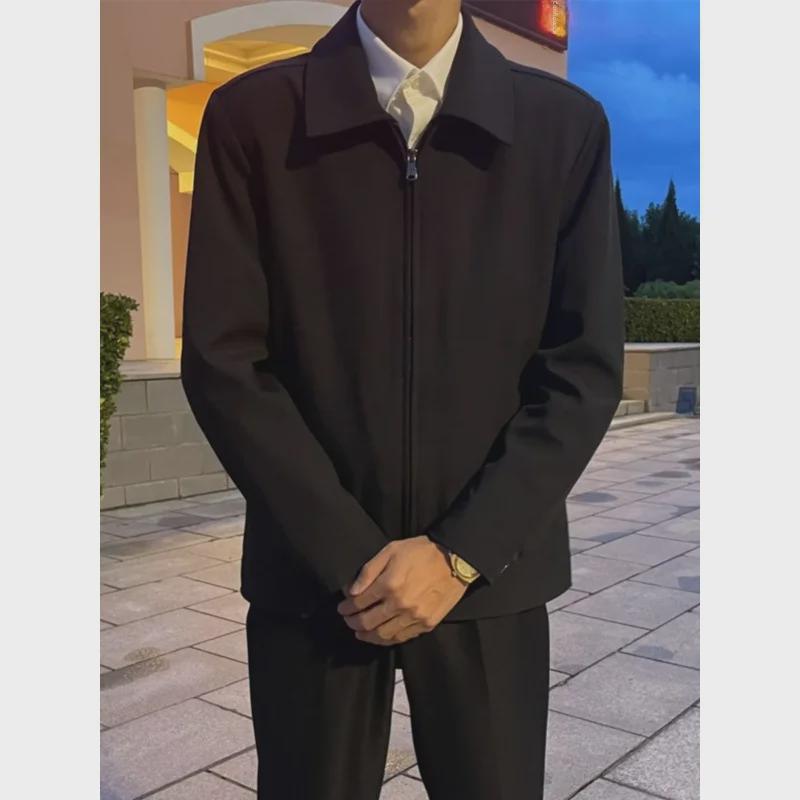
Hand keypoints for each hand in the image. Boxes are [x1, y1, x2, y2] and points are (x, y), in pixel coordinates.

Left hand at [337, 535, 467, 644]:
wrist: (455, 560)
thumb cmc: (421, 551)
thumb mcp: (391, 550)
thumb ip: (369, 571)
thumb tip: (350, 591)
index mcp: (389, 584)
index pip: (359, 603)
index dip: (346, 607)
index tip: (342, 607)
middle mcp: (400, 604)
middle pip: (367, 622)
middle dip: (352, 622)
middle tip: (347, 620)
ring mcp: (414, 617)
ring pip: (383, 634)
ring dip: (367, 635)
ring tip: (360, 632)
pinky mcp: (427, 624)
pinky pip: (402, 638)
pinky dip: (386, 639)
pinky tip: (380, 635)